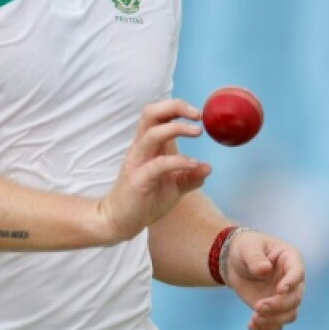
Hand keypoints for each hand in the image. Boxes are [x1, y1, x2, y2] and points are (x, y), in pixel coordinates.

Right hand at [97, 100, 211, 242]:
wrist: (120, 221)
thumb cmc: (144, 200)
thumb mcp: (173, 187)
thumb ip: (190, 176)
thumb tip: (208, 167)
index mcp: (149, 145)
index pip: (158, 114)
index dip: (177, 107)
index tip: (198, 114)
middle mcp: (141, 148)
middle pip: (151, 113)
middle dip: (175, 107)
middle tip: (198, 115)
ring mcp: (137, 162)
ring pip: (152, 133)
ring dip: (177, 128)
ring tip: (198, 132)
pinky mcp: (138, 179)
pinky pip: (158, 164)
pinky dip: (178, 160)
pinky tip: (193, 163)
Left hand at [226, 231, 305, 329]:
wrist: (236, 262)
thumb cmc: (246, 248)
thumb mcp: (248, 248)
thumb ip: (255, 257)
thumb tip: (265, 269)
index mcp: (290, 259)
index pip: (298, 272)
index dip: (291, 282)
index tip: (279, 290)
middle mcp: (292, 280)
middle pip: (295, 298)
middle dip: (278, 306)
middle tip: (258, 307)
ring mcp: (284, 296)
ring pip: (290, 314)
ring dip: (274, 320)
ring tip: (254, 320)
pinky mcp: (274, 309)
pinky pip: (277, 324)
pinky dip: (266, 329)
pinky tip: (251, 326)